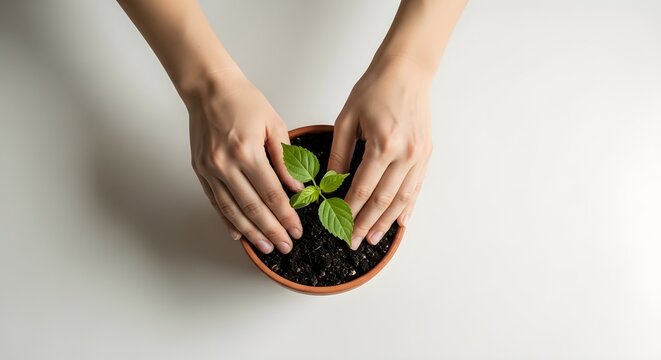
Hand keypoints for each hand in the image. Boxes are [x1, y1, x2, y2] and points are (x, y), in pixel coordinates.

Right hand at [189, 71, 303, 253]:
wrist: (208, 88)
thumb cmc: (243, 101)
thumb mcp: (274, 124)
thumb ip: (285, 159)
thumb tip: (296, 188)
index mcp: (246, 151)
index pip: (271, 193)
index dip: (285, 215)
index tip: (296, 230)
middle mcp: (225, 164)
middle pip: (252, 207)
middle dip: (271, 230)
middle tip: (285, 246)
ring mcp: (210, 169)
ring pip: (232, 210)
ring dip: (251, 232)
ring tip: (266, 247)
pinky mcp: (200, 171)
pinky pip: (215, 202)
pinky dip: (228, 220)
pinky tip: (239, 234)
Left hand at [328, 57, 432, 249]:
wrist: (406, 72)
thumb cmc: (375, 90)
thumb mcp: (347, 119)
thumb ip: (339, 154)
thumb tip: (329, 183)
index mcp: (383, 144)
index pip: (364, 188)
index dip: (351, 211)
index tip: (341, 226)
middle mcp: (405, 153)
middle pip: (384, 199)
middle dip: (367, 223)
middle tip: (355, 241)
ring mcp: (419, 155)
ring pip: (402, 198)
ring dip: (387, 221)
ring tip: (374, 238)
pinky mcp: (426, 154)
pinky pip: (417, 187)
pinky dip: (408, 206)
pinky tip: (400, 222)